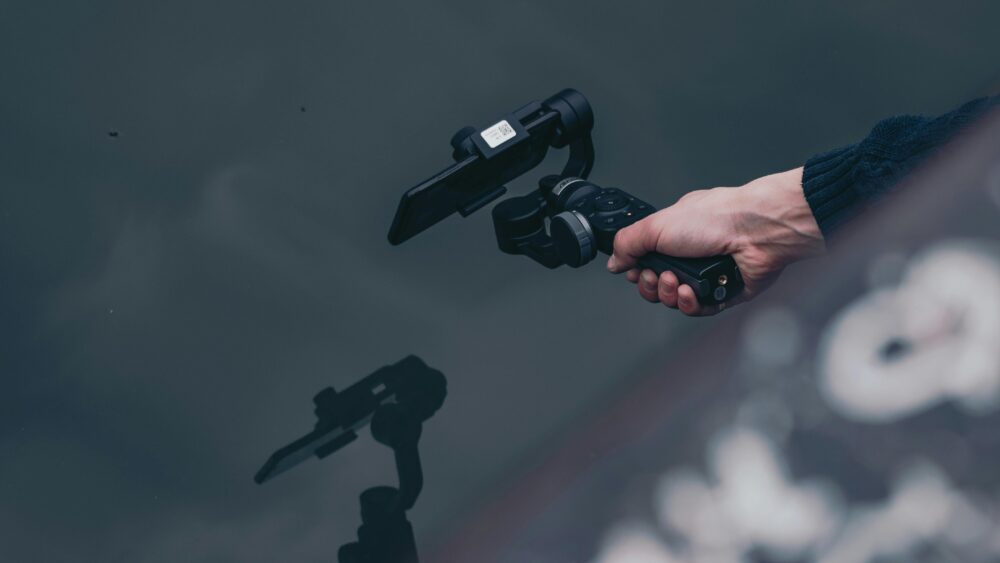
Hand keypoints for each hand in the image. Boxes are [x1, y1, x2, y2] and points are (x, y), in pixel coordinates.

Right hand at [606, 167, 824, 315]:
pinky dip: (689, 304)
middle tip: (657, 275)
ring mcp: (708, 275)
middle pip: (657, 284)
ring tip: (677, 280)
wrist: (756, 233)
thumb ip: (627, 243)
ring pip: (675, 300)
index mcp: (675, 234)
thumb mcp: (657, 225)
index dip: (637, 270)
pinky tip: (691, 292)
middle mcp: (691, 255)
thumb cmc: (717, 218)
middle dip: (651, 284)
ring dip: (670, 294)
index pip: (645, 260)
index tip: (635, 269)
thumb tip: (613, 261)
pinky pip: (697, 310)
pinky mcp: (723, 294)